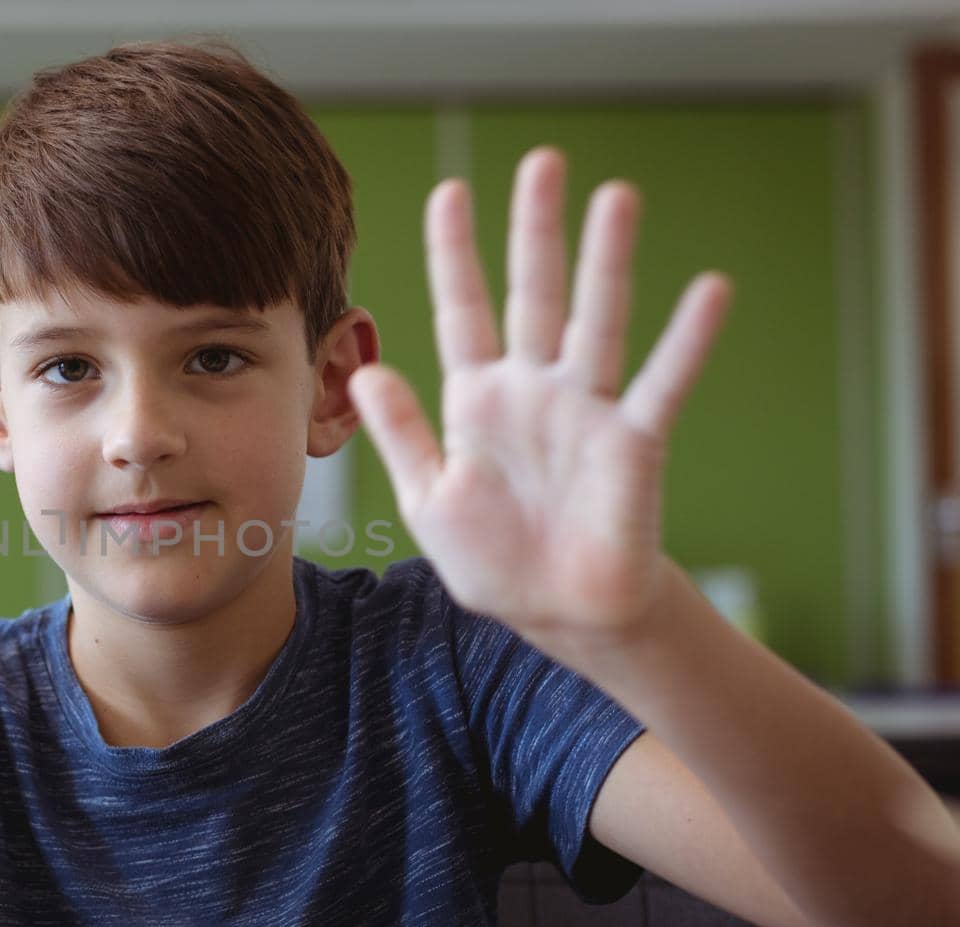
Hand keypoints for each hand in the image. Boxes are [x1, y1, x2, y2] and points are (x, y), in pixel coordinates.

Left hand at [349, 147, 731, 641]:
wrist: (556, 616)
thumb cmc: (493, 559)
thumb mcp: (429, 498)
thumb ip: (401, 434)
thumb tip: (365, 372)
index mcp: (480, 400)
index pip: (464, 311)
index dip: (455, 255)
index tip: (450, 192)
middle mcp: (534, 391)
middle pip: (534, 295)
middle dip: (535, 231)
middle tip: (542, 161)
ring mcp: (585, 412)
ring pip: (596, 321)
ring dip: (607, 261)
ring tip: (615, 196)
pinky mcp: (633, 444)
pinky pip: (662, 384)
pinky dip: (686, 341)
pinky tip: (709, 291)